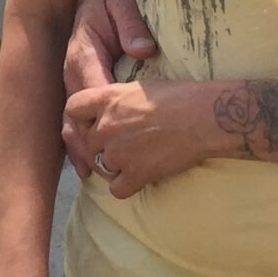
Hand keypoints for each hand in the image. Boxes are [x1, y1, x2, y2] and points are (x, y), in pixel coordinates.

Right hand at [61, 0, 156, 174]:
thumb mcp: (123, 1)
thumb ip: (132, 24)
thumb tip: (143, 50)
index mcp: (82, 53)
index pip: (90, 92)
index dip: (99, 119)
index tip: (113, 140)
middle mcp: (72, 72)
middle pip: (73, 115)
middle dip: (85, 144)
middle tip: (100, 169)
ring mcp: (72, 83)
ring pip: (69, 122)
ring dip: (78, 149)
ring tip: (91, 174)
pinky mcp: (77, 89)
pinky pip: (73, 120)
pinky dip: (77, 143)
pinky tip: (86, 164)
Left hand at [63, 79, 214, 198]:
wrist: (205, 117)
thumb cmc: (180, 97)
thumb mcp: (140, 87)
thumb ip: (117, 100)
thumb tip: (111, 111)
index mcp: (107, 98)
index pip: (73, 108)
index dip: (81, 117)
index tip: (94, 121)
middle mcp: (106, 126)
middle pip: (88, 142)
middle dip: (103, 145)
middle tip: (127, 143)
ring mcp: (118, 152)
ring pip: (101, 166)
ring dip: (115, 165)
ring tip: (139, 157)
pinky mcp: (135, 174)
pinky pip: (116, 189)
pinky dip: (126, 186)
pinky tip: (141, 176)